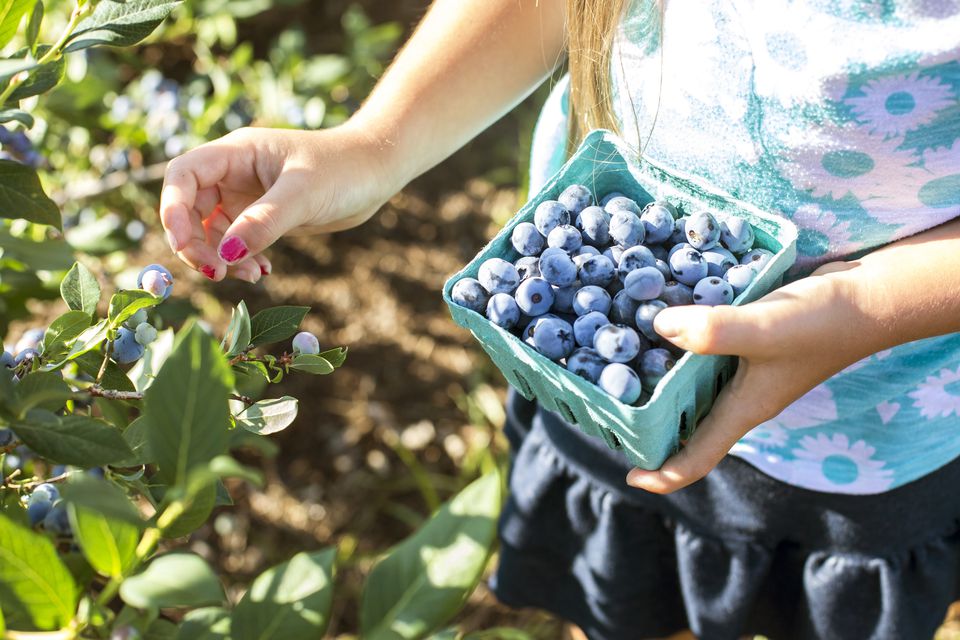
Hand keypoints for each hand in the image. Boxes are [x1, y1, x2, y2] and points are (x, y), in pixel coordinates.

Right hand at [159, 123, 398, 281]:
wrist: (377, 171)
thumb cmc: (344, 169)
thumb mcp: (303, 195)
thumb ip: (264, 223)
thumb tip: (225, 255)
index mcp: (235, 153)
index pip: (182, 176)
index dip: (172, 210)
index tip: (183, 245)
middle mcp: (234, 172)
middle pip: (189, 209)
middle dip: (196, 244)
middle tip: (218, 273)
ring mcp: (247, 195)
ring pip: (212, 230)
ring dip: (221, 257)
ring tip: (251, 277)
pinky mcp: (263, 216)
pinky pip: (237, 241)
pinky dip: (242, 260)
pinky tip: (263, 272)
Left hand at [625, 262, 868, 492]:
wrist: (871, 297)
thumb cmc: (824, 323)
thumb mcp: (764, 328)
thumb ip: (713, 331)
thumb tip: (658, 327)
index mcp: (743, 410)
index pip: (697, 459)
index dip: (662, 475)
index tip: (628, 474)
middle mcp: (741, 398)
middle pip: (688, 427)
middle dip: (650, 426)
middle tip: (610, 408)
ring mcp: (747, 372)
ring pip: (694, 388)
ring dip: (660, 380)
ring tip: (621, 362)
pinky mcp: (751, 344)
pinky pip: (707, 354)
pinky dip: (681, 344)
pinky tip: (661, 317)